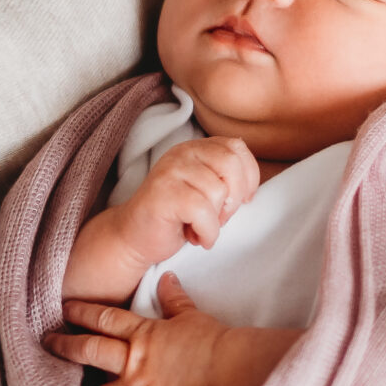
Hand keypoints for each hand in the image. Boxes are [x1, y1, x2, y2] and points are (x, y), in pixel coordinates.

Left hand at [50, 274, 273, 385]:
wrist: (237, 374)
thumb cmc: (219, 345)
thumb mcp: (193, 318)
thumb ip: (175, 301)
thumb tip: (167, 278)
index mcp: (144, 335)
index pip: (103, 319)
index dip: (80, 312)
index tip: (64, 310)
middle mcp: (133, 364)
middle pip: (86, 352)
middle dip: (64, 347)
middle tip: (49, 345)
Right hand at [117, 136, 258, 266]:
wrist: (134, 237)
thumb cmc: (175, 217)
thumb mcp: (205, 191)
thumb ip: (225, 179)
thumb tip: (250, 187)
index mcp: (196, 148)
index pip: (237, 148)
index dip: (248, 177)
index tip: (240, 200)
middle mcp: (183, 152)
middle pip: (231, 165)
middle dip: (233, 199)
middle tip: (220, 217)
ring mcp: (171, 171)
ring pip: (218, 191)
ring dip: (216, 221)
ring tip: (200, 227)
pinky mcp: (164, 193)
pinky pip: (202, 211)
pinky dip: (207, 232)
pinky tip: (196, 237)